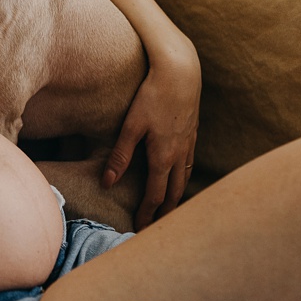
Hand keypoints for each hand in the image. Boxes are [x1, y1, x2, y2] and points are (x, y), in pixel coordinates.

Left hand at [103, 50, 200, 228]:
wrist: (181, 71)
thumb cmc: (152, 96)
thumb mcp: (131, 126)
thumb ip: (120, 155)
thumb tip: (108, 182)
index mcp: (164, 157)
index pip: (156, 196)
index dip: (148, 215)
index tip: (140, 229)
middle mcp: (180, 155)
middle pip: (175, 193)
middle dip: (166, 213)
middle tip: (157, 228)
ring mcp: (189, 144)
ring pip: (185, 179)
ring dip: (177, 197)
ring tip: (169, 210)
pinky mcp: (192, 132)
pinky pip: (189, 164)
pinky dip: (183, 178)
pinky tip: (179, 177)